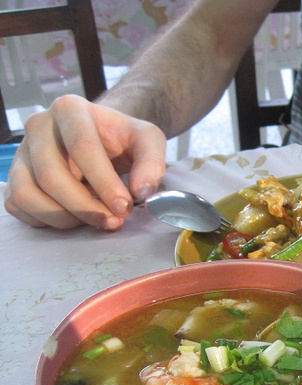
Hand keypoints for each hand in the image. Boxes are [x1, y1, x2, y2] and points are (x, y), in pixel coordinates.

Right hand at [3, 95, 166, 229]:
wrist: (102, 137)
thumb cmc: (122, 139)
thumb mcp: (147, 140)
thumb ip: (152, 162)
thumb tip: (142, 192)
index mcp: (70, 109)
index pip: (82, 147)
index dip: (104, 182)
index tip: (124, 207)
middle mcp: (38, 127)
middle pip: (51, 176)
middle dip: (85, 207)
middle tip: (114, 222)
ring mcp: (22, 153)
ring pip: (28, 194)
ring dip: (66, 218)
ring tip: (97, 220)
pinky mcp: (15, 177)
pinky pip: (20, 206)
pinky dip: (48, 221)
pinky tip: (76, 219)